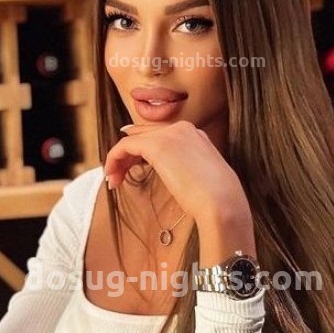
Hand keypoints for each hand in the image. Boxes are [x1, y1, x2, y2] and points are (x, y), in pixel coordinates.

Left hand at [104, 121, 249, 225]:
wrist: (221, 203)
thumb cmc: (216, 200)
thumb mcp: (201, 179)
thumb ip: (186, 169)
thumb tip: (171, 173)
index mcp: (195, 135)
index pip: (159, 135)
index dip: (140, 150)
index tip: (129, 167)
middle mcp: (182, 128)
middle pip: (144, 134)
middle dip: (127, 155)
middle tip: (116, 175)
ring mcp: (170, 134)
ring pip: (132, 139)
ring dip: (118, 159)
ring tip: (113, 180)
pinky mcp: (157, 145)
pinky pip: (125, 146)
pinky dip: (114, 159)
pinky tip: (112, 176)